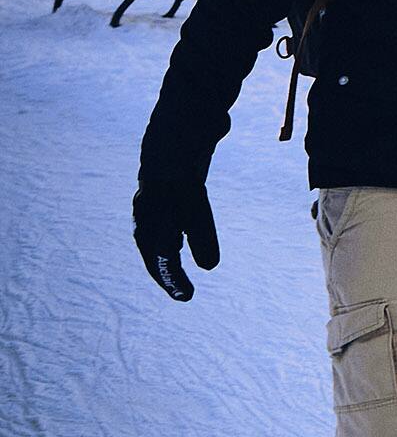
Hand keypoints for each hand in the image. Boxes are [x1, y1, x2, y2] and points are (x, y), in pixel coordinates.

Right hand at [133, 176, 220, 300]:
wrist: (172, 138)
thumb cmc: (180, 176)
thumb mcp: (195, 206)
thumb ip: (201, 235)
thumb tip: (210, 267)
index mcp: (150, 225)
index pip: (161, 262)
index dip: (174, 281)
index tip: (187, 297)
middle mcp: (146, 218)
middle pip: (154, 255)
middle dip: (168, 275)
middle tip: (183, 293)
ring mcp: (149, 207)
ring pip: (153, 241)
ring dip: (164, 260)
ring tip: (175, 276)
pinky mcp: (157, 197)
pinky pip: (157, 226)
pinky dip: (165, 240)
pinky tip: (173, 242)